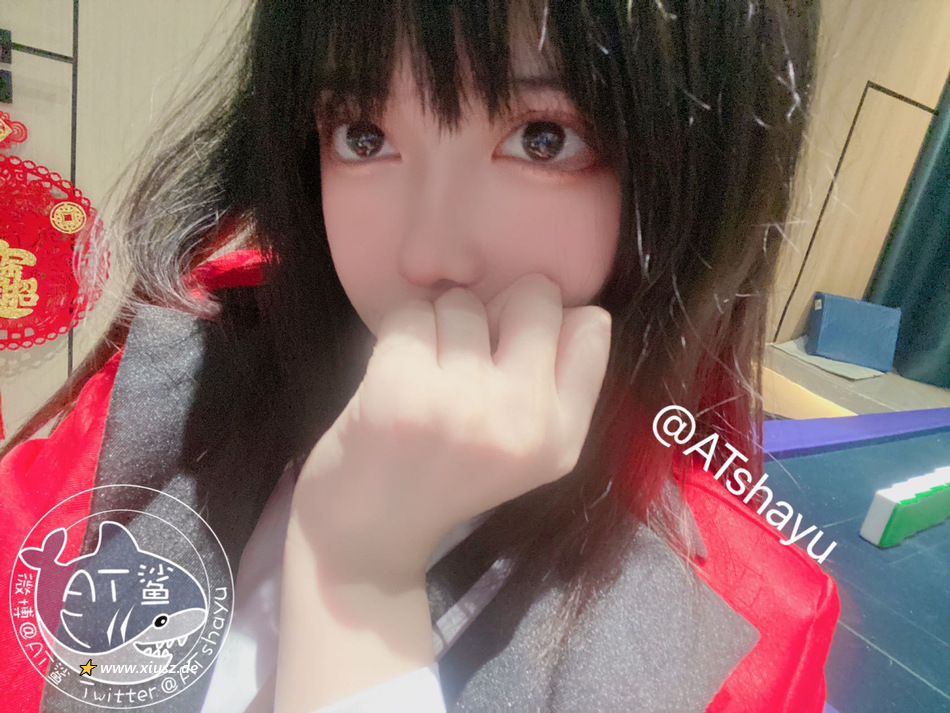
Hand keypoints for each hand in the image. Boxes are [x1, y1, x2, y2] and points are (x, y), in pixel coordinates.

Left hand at [292, 273, 611, 584]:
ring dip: (440, 325)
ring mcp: (462, 404)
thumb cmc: (443, 478)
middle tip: (467, 353)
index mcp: (561, 439)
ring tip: (426, 374)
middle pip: (534, 297)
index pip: (591, 327)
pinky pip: (411, 313)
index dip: (550, 319)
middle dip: (497, 308)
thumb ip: (549, 382)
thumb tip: (549, 295)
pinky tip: (393, 374)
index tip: (514, 346)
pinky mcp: (401, 389)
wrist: (367, 533)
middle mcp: (522, 422)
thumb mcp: (522, 451)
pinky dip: (398, 334)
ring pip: (464, 302)